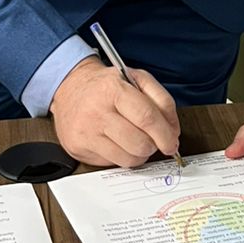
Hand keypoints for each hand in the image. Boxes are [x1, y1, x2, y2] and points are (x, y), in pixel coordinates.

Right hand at [51, 57, 180, 168]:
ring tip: (135, 140)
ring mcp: (86, 132)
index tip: (172, 142)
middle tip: (152, 139)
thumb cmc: (107, 85)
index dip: (165, 134)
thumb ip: (162, 101)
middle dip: (153, 146)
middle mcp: (96, 111)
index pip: (147, 118)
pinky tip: (116, 142)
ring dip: (139, 154)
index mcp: (113, 89)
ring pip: (128, 159)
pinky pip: (112, 163)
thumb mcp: (137, 79)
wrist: (70, 87)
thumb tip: (172, 132)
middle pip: (139, 143)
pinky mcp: (78, 148)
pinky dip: (121, 156)